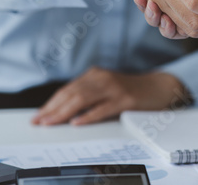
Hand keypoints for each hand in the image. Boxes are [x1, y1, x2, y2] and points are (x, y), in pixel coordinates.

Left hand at [31, 67, 189, 125]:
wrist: (159, 87)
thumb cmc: (130, 92)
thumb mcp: (106, 90)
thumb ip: (88, 97)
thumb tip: (63, 113)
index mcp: (95, 75)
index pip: (67, 90)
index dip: (51, 103)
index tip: (38, 115)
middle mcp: (101, 78)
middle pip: (71, 93)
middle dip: (52, 108)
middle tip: (38, 121)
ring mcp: (113, 87)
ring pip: (82, 99)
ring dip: (63, 112)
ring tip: (50, 122)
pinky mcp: (125, 99)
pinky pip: (103, 108)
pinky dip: (88, 116)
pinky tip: (77, 122)